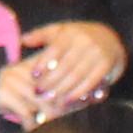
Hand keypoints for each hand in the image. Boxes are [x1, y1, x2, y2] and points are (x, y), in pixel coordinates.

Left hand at [0, 20, 127, 124]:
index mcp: (70, 33)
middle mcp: (84, 42)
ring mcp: (96, 53)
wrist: (109, 38)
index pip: (55, 49)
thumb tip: (23, 40)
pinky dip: (80, 93)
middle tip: (39, 93)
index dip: (43, 63)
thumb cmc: (77, 37)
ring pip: (78, 75)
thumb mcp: (60, 31)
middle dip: (51, 81)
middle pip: (65, 65)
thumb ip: (41, 35)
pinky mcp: (106, 65)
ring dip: (63, 90)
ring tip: (51, 101)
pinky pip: (91, 81)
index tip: (34, 76)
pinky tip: (69, 101)